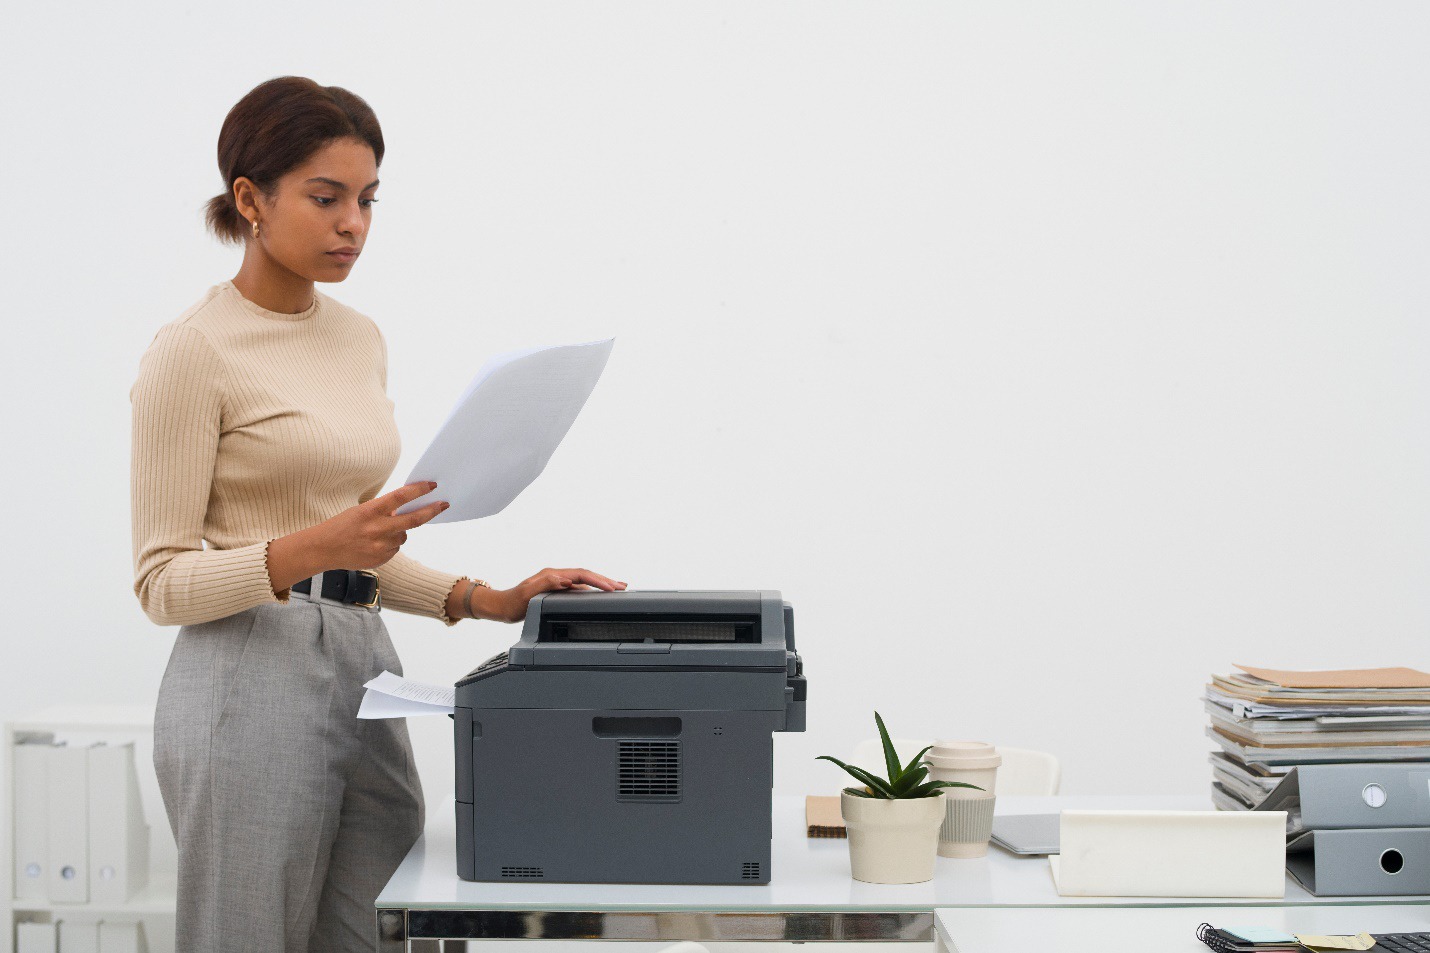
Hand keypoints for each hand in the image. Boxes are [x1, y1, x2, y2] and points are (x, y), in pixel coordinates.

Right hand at [311, 481, 447, 569]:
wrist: (323, 549)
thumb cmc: (341, 526)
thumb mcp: (361, 511)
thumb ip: (383, 510)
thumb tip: (405, 508)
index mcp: (370, 511)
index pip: (400, 497)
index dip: (419, 490)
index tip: (432, 485)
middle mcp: (377, 528)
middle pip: (413, 519)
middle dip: (431, 510)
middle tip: (443, 504)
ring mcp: (380, 546)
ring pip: (404, 536)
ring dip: (399, 531)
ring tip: (379, 532)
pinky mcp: (381, 559)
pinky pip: (395, 549)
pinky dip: (390, 544)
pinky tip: (374, 544)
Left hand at [477, 567, 627, 623]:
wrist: (501, 606)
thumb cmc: (512, 603)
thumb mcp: (527, 594)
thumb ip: (546, 584)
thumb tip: (565, 579)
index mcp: (552, 575)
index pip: (580, 574)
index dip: (597, 580)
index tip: (610, 586)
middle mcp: (556, 576)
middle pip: (586, 575)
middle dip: (605, 580)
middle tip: (622, 586)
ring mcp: (556, 582)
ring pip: (584, 581)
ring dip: (600, 583)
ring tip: (617, 587)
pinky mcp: (556, 590)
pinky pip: (578, 587)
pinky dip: (590, 589)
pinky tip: (598, 593)